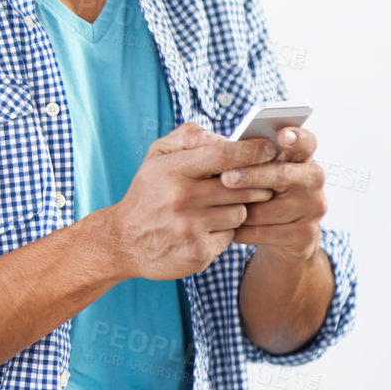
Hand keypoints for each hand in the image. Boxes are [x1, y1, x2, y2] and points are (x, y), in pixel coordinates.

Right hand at [105, 122, 277, 280]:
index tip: (269, 149)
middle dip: (253, 184)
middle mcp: (182, 198)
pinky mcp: (198, 252)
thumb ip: (188, 137)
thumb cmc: (147, 194)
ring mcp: (191, 228)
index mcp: (173, 170)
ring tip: (216, 208)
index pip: (223, 155)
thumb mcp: (156, 157)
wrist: (121, 241)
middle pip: (242, 187)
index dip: (252, 150)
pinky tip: (205, 229)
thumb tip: (222, 137)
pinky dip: (223, 232)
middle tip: (253, 183)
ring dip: (235, 209)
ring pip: (240, 212)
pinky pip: (230, 236)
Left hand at [219, 125, 326, 262]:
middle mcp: (312, 179)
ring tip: (219, 208)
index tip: (283, 135)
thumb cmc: (259, 192)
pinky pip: (264, 233)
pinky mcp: (306, 235)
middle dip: (250, 176)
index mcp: (301, 157)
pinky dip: (242, 232)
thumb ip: (246, 156)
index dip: (296, 138)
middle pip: (280, 175)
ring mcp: (313, 208)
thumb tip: (216, 146)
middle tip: (226, 178)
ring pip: (266, 210)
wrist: (279, 236)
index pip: (304, 142)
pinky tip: (230, 229)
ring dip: (238, 210)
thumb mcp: (255, 171)